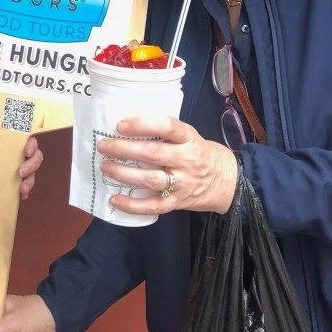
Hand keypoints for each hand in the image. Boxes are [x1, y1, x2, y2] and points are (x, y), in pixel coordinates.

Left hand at [0, 133, 42, 198]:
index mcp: (18, 143)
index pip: (31, 142)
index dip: (32, 146)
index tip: (27, 152)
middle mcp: (23, 156)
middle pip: (36, 159)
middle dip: (31, 166)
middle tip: (21, 172)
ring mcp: (21, 170)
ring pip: (31, 175)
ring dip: (29, 182)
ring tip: (22, 189)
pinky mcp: (16, 183)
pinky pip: (24, 189)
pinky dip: (24, 193)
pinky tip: (21, 196)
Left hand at [98, 116, 238, 214]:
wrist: (227, 182)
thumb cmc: (201, 154)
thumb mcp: (191, 137)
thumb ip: (167, 134)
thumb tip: (128, 128)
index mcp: (189, 139)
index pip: (167, 127)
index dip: (142, 124)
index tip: (120, 125)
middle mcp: (186, 160)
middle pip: (152, 153)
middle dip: (123, 149)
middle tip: (104, 145)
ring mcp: (182, 183)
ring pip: (149, 179)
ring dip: (123, 173)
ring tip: (105, 166)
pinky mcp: (177, 203)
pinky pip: (152, 206)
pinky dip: (131, 205)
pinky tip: (114, 199)